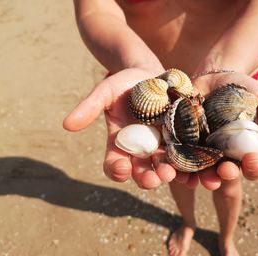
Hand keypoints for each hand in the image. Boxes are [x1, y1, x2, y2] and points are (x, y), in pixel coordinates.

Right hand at [63, 67, 176, 188]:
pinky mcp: (179, 138)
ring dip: (166, 172)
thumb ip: (89, 107)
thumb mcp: (105, 92)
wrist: (149, 74)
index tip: (121, 168)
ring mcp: (160, 145)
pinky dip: (185, 161)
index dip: (116, 170)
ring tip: (170, 173)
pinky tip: (190, 164)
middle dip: (146, 178)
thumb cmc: (123, 84)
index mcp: (120, 144)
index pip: (115, 165)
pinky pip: (182, 153)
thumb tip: (67, 125)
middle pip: (141, 171)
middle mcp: (140, 150)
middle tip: (152, 179)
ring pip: (163, 166)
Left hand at [175, 71, 257, 189]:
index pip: (251, 166)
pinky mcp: (180, 144)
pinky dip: (176, 166)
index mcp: (243, 150)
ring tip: (197, 179)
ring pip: (199, 172)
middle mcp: (221, 156)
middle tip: (225, 171)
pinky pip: (177, 159)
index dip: (253, 167)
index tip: (252, 160)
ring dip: (199, 177)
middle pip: (224, 173)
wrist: (211, 77)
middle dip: (224, 175)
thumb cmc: (240, 89)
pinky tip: (175, 169)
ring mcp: (199, 152)